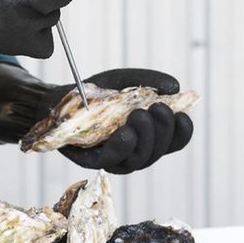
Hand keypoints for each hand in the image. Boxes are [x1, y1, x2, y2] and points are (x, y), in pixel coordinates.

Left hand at [56, 69, 193, 173]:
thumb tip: (175, 86)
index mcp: (147, 134)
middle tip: (159, 109)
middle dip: (163, 131)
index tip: (182, 116)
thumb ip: (148, 82)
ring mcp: (116, 158)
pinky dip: (121, 147)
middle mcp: (135, 150)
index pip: (172, 141)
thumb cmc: (96, 93)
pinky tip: (125, 133)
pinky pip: (112, 160)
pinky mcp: (94, 161)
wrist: (61, 98)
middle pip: (158, 151)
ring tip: (140, 115)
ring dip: (145, 138)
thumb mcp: (123, 81)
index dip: (181, 132)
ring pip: (139, 159)